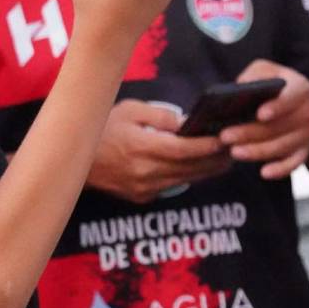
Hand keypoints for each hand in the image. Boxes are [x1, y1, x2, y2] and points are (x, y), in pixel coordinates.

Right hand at [87, 100, 230, 202]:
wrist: (74, 160)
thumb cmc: (101, 128)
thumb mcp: (128, 110)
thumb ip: (161, 117)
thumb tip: (187, 123)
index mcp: (141, 148)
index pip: (184, 150)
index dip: (207, 146)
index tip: (224, 139)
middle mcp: (145, 172)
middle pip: (191, 168)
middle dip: (215, 159)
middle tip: (233, 149)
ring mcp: (144, 188)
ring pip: (186, 180)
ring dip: (207, 170)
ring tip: (223, 158)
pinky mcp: (142, 197)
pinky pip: (172, 186)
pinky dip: (188, 176)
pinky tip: (198, 167)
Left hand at [220, 62, 308, 179]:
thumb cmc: (283, 87)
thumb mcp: (271, 71)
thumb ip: (256, 74)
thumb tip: (239, 87)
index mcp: (301, 89)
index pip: (291, 98)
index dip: (277, 107)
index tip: (260, 115)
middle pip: (280, 127)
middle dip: (251, 133)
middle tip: (225, 136)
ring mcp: (308, 135)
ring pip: (283, 147)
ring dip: (258, 152)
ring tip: (233, 152)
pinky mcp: (304, 152)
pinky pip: (294, 164)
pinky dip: (281, 170)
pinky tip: (264, 173)